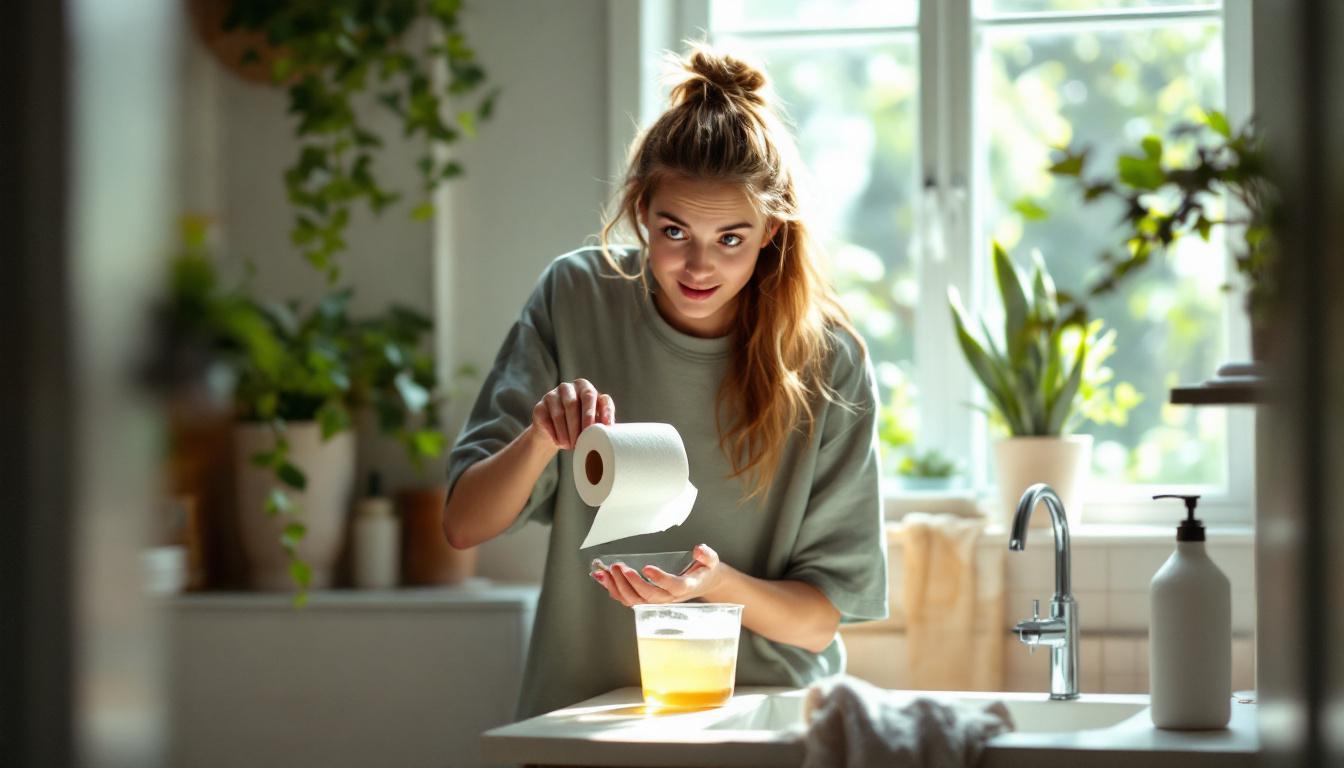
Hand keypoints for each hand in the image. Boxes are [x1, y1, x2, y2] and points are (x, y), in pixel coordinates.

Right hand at [531, 378, 614, 450]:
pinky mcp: (540, 407)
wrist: (555, 432)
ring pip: (560, 414)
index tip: (606, 426)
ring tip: (571, 446)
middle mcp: (569, 388)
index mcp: (586, 388)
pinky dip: (555, 434)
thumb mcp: (594, 422)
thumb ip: (603, 422)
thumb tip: (613, 432)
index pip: (594, 396)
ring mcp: (552, 395)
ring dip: (566, 433)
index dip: (601, 411)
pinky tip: (560, 442)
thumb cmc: (580, 426)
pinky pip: (547, 420)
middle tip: (583, 441)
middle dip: (580, 425)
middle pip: (574, 404)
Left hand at [590, 544, 726, 606]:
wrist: (702, 583)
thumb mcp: (711, 560)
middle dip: (632, 582)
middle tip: (621, 567)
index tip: (647, 568)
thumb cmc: (703, 571)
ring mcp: (657, 600)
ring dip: (619, 587)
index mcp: (685, 586)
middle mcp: (669, 597)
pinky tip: (604, 578)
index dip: (660, 579)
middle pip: (649, 596)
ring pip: (635, 600)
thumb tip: (699, 549)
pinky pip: (628, 599)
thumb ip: (706, 555)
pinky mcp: (647, 599)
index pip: (674, 586)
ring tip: (609, 571)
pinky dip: (613, 590)